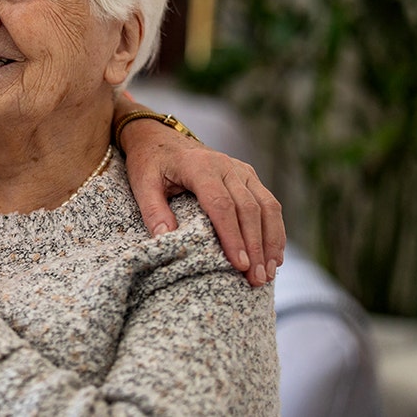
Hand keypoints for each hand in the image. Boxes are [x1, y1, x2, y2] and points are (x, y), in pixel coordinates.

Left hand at [119, 115, 284, 287]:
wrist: (159, 137)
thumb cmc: (149, 163)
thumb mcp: (142, 184)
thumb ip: (153, 211)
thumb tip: (167, 240)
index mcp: (199, 166)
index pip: (222, 205)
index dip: (232, 236)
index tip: (240, 265)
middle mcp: (226, 165)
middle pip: (249, 209)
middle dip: (255, 246)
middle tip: (257, 279)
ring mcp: (241, 170)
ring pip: (267, 206)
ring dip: (270, 241)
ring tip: (268, 274)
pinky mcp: (248, 176)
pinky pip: (269, 203)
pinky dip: (275, 230)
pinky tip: (274, 256)